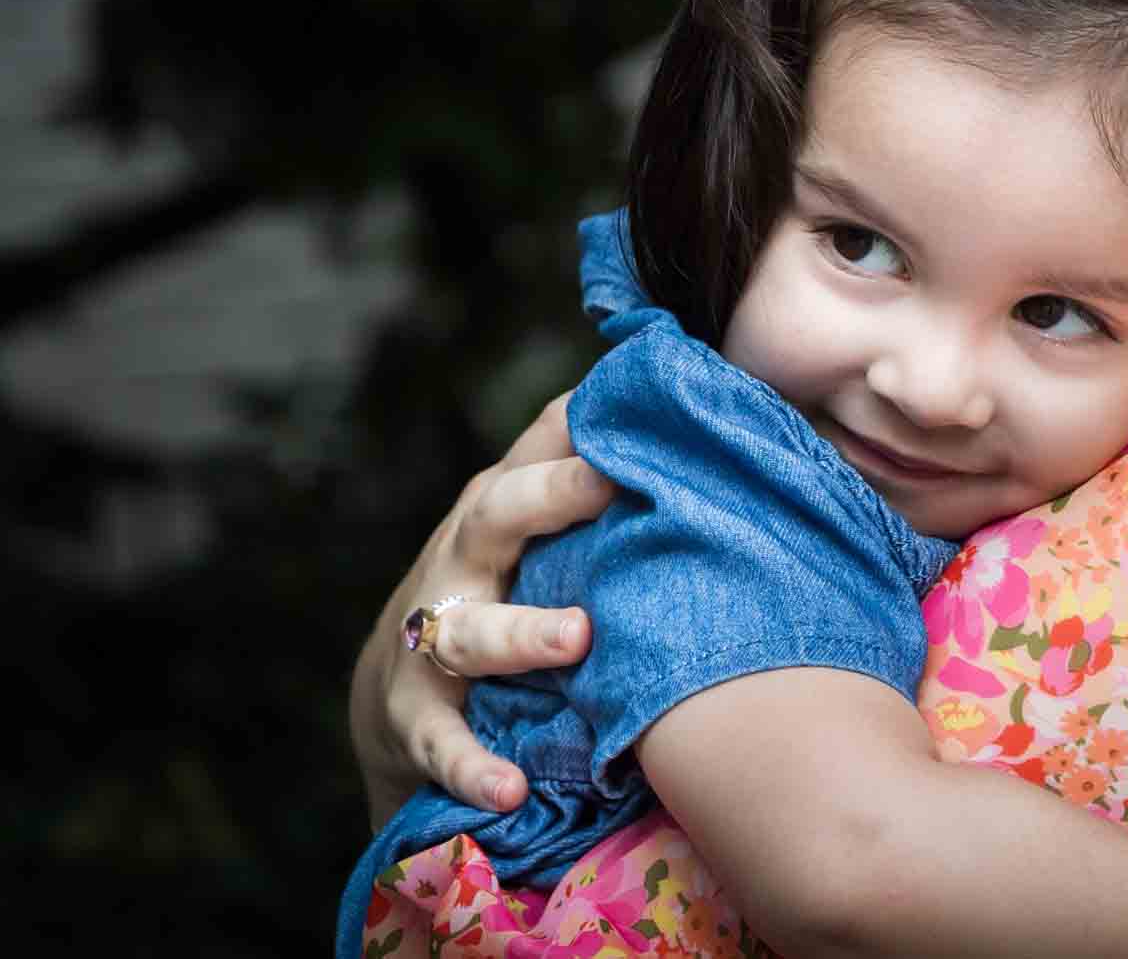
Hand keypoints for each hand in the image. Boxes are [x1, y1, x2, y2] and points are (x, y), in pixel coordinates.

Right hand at [348, 392, 612, 826]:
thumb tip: (677, 386)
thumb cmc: (507, 584)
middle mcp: (464, 559)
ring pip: (472, 631)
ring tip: (576, 639)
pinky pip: (443, 744)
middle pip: (498, 514)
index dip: (586, 421)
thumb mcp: (537, 523)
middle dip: (550, 496)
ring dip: (523, 633)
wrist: (400, 686)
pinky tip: (509, 790)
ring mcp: (432, 638)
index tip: (644, 400)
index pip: (540, 445)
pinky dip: (473, 768)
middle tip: (609, 484)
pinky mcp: (416, 718)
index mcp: (503, 503)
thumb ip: (593, 469)